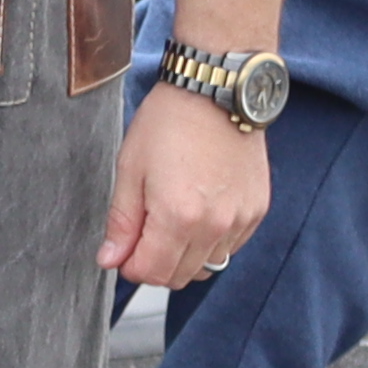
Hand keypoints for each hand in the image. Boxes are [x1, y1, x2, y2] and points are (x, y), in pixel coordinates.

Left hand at [102, 80, 275, 290]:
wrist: (215, 91)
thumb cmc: (169, 122)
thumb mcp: (131, 168)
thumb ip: (122, 221)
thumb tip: (111, 259)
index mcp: (178, 217)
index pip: (151, 273)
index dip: (129, 264)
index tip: (122, 249)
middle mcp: (215, 226)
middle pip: (179, 277)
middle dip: (154, 263)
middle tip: (143, 231)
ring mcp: (240, 220)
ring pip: (207, 266)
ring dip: (184, 254)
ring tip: (171, 216)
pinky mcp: (256, 211)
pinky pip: (230, 246)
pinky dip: (211, 240)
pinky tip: (198, 209)